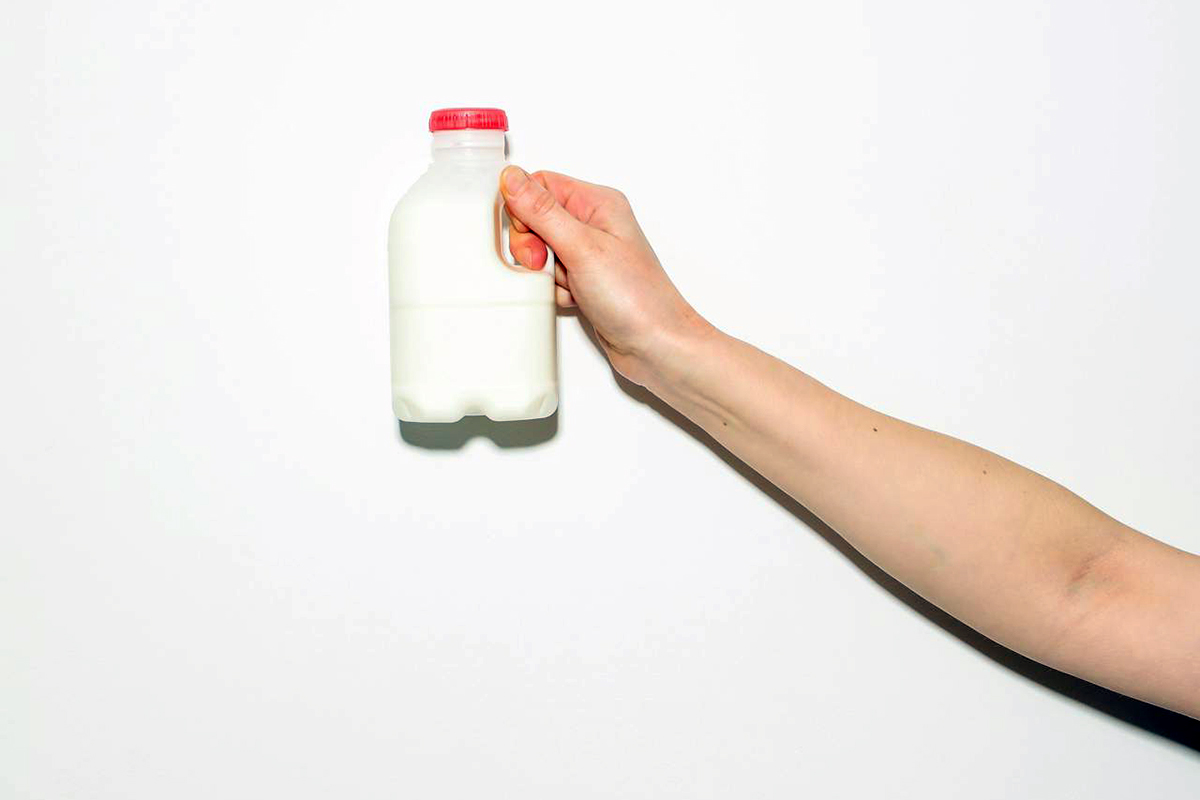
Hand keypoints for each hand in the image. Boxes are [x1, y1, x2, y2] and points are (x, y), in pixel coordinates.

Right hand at [500, 166, 710, 385]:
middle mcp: (594, 224)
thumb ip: (542, 211)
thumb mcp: (582, 247)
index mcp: (598, 203)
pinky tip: (576, 298)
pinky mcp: (584, 280)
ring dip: (546, 274)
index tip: (531, 236)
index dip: (525, 210)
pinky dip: (554, 291)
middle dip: (534, 247)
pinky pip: (549, 277)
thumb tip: (512, 177)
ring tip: (572, 284)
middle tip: (548, 264)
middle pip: (535, 220)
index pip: (540, 185)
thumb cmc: (637, 297)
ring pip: (540, 252)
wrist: (656, 346)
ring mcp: (588, 254)